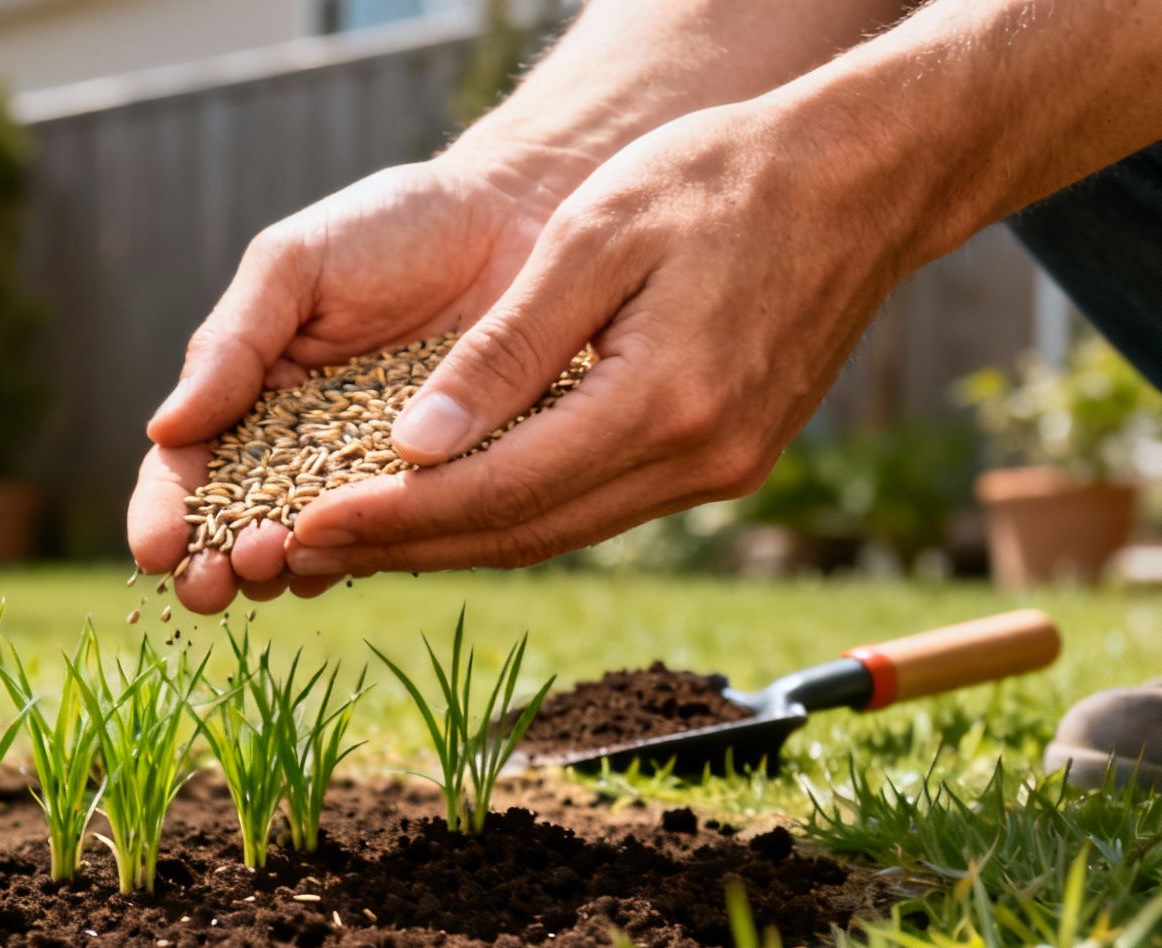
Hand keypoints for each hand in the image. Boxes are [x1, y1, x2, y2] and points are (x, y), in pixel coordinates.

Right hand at [127, 147, 587, 612]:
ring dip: (280, 566)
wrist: (516, 219)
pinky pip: (395, 535)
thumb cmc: (392, 228)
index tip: (154, 550)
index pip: (188, 467)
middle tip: (211, 581)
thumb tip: (164, 428)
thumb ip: (231, 343)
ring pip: (310, 541)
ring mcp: (368, 475)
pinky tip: (341, 564)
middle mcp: (299, 448)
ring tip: (272, 562)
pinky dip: (362, 555)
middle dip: (215, 561)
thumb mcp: (293, 267)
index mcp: (248, 395)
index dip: (164, 513)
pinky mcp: (437, 489)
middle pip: (238, 523)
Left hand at [283, 102, 913, 575]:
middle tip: (307, 549)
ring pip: (559, 531)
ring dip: (457, 540)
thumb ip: (505, 349)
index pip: (498, 491)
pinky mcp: (729, 460)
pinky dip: (519, 511)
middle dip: (408, 546)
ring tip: (359, 537)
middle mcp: (700, 461)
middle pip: (523, 533)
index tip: (308, 524)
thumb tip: (415, 444)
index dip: (395, 517)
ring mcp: (723, 470)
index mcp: (665, 403)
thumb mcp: (595, 238)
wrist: (865, 173)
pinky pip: (598, 506)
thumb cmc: (721, 177)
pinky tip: (453, 503)